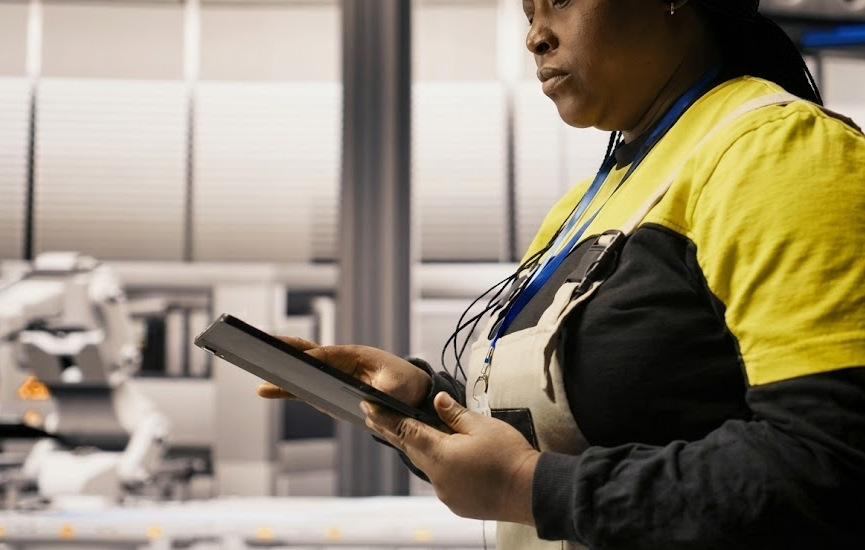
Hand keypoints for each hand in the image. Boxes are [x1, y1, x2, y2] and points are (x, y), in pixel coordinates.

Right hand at [255, 337, 431, 408]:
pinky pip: (303, 388)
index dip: (308, 358)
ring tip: (255, 373)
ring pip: (300, 368)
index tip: (291, 362)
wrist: (410, 392)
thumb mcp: (395, 388)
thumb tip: (363, 406)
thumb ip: (380, 396)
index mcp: (354, 355)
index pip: (326, 354)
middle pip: (306, 352)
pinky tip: (266, 390)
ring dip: (279, 370)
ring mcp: (330, 374)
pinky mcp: (327, 390)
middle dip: (283, 350)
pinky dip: (285, 389)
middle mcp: (338, 361)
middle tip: (257, 346)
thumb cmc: (403, 384)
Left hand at [362, 392, 539, 525]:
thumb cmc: (508, 456)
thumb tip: (436, 400)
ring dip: (418, 448)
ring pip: (425, 465)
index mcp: (439, 453)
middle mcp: (436, 476)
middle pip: (409, 448)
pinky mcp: (457, 503)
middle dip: (392, 431)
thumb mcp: (482, 426)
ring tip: (410, 432)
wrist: (531, 492)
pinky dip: (438, 465)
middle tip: (373, 416)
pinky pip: (440, 480)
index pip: (404, 430)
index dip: (384, 417)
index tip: (367, 407)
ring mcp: (445, 493)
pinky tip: (446, 458)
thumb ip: (454, 414)